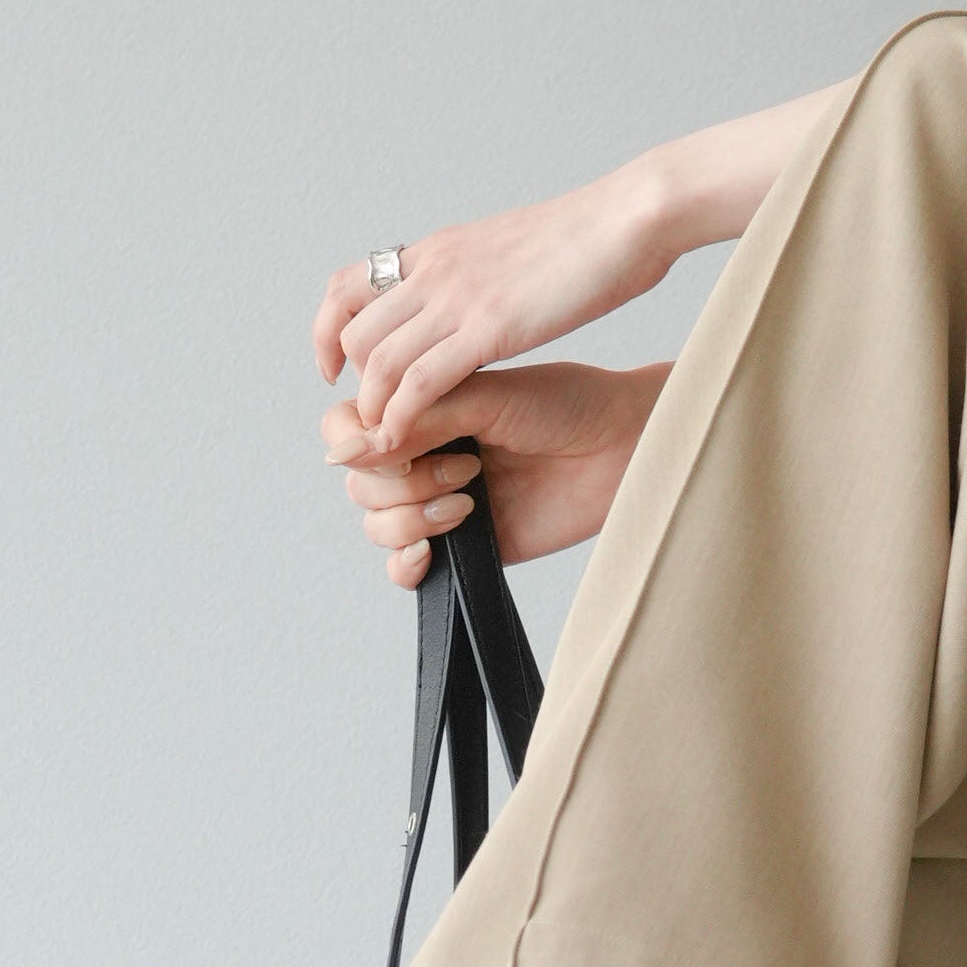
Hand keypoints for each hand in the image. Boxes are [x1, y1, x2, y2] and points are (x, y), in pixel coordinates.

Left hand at [314, 171, 672, 451]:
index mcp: (439, 250)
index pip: (347, 285)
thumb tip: (479, 297)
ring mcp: (457, 298)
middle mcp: (434, 270)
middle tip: (373, 417)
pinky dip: (400, 416)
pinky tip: (405, 439)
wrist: (627, 219)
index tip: (338, 368)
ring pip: (377, 360)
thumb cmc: (591, 239)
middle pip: (354, 330)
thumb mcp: (512, 251)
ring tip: (384, 441)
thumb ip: (481, 276)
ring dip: (372, 408)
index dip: (328, 331)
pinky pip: (418, 380)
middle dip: (353, 382)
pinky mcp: (487, 328)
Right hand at [322, 357, 669, 590]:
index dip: (357, 439)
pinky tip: (433, 549)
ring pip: (376, 524)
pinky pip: (403, 570)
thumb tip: (343, 447)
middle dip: (400, 480)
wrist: (622, 449)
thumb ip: (415, 416)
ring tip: (470, 499)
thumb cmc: (566, 406)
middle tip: (467, 466)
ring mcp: (440, 502)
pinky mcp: (465, 547)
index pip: (347, 427)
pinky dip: (406, 564)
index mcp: (420, 410)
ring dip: (411, 516)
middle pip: (357, 482)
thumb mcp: (483, 395)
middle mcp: (423, 456)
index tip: (394, 439)